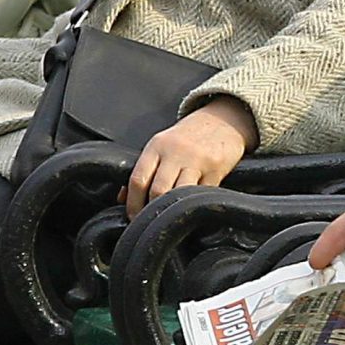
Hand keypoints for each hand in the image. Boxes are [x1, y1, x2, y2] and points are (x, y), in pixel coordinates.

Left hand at [124, 99, 258, 215]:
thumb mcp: (161, 146)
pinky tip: (190, 208)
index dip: (132, 203)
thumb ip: (144, 170)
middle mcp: (175, 152)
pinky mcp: (216, 170)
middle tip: (150, 224)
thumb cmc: (188, 137)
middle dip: (151, 211)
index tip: (132, 217)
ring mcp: (197, 161)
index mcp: (156, 146)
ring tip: (168, 218)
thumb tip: (122, 198)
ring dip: (172, 211)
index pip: (138, 179)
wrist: (222, 119)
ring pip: (179, 194)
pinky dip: (193, 205)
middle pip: (158, 190)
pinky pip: (201, 195)